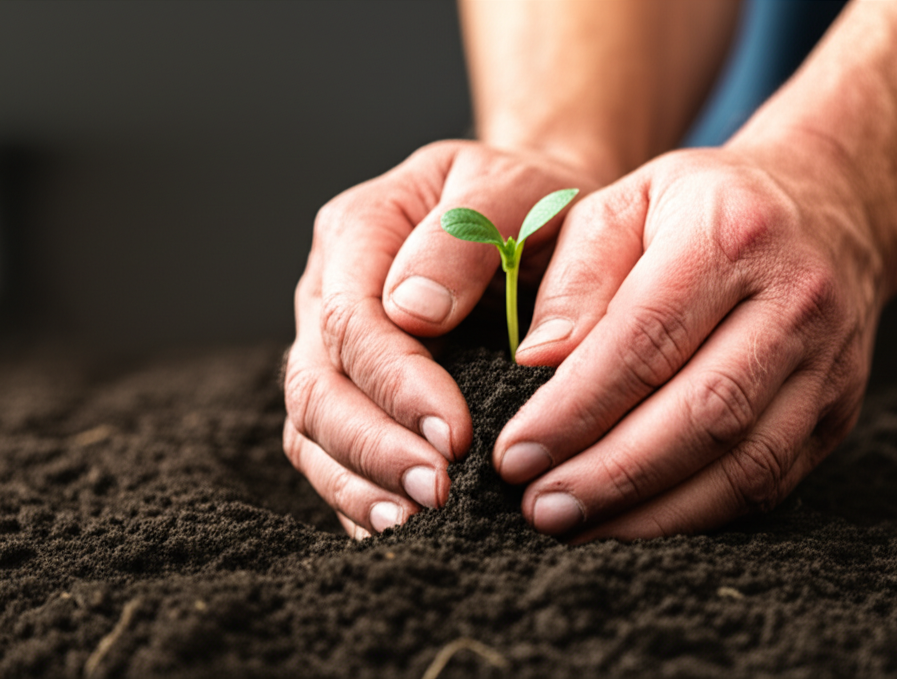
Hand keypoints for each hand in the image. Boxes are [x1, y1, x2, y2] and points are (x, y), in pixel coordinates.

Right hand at [283, 140, 602, 538]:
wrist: (539, 218)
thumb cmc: (529, 201)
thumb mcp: (509, 187)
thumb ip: (463, 234)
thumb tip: (412, 311)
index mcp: (359, 231)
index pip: (353, 320)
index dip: (397, 385)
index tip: (455, 434)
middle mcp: (329, 291)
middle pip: (319, 384)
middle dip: (374, 446)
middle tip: (437, 492)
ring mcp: (333, 345)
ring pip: (313, 426)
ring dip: (359, 482)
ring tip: (413, 523)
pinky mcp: (352, 390)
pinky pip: (331, 451)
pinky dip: (358, 493)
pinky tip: (397, 525)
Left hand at [495, 141, 883, 539]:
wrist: (828, 207)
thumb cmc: (702, 207)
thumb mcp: (626, 201)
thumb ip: (578, 276)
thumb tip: (537, 362)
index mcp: (731, 237)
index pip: (646, 340)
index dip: (577, 408)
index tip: (515, 454)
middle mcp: (794, 303)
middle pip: (703, 414)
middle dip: (612, 475)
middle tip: (539, 508)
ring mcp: (828, 365)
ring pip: (744, 465)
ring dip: (654, 513)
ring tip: (577, 528)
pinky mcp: (836, 412)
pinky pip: (769, 483)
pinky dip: (698, 515)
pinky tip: (637, 524)